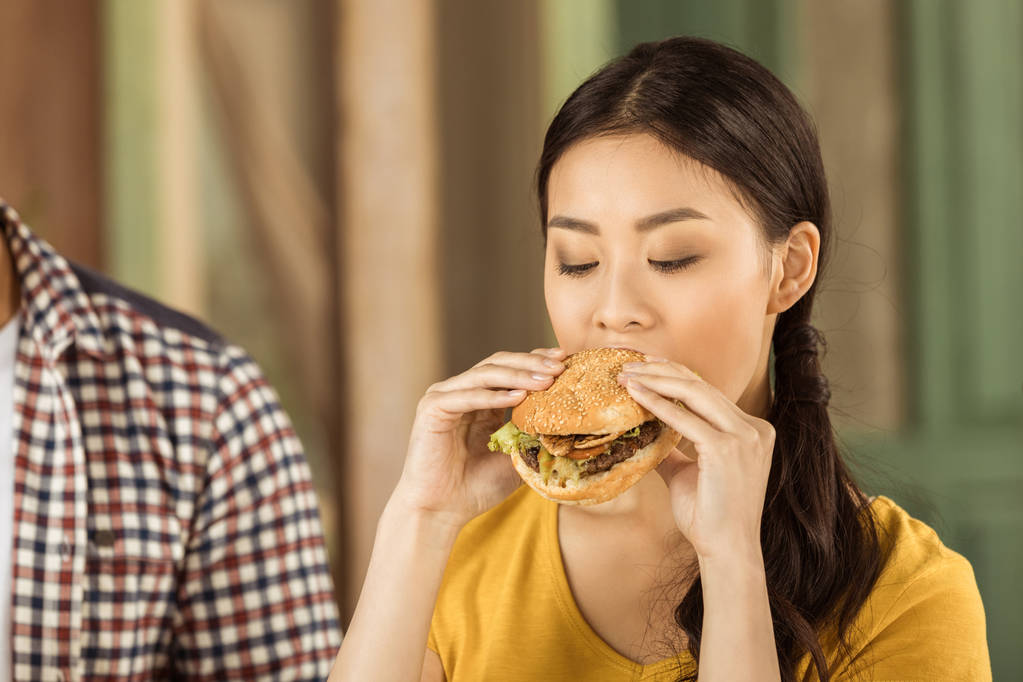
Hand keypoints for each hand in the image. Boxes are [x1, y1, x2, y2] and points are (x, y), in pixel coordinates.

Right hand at [392, 347, 566, 529]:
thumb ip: (534, 436)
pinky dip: (493, 395)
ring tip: (546, 380)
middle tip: (560, 365)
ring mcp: (444, 396)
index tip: (566, 360)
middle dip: (531, 363)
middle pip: (499, 364)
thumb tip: (572, 424)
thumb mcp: (516, 457)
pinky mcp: (432, 407)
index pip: (510, 369)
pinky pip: (467, 396)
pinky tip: (518, 396)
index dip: (537, 361)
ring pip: (485, 374)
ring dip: (518, 375)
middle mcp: (461, 392)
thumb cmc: (476, 487)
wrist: (441, 511)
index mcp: (480, 400)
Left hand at [617, 358, 774, 559]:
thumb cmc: (708, 516)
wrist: (727, 550)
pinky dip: (658, 404)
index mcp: (751, 430)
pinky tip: (635, 395)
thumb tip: (646, 433)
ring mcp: (745, 436)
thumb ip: (673, 448)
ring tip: (627, 375)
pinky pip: (686, 419)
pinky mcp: (727, 448)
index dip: (674, 375)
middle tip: (628, 364)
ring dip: (656, 380)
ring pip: (694, 393)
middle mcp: (754, 428)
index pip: (708, 392)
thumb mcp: (688, 472)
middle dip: (661, 370)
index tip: (645, 366)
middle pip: (701, 385)